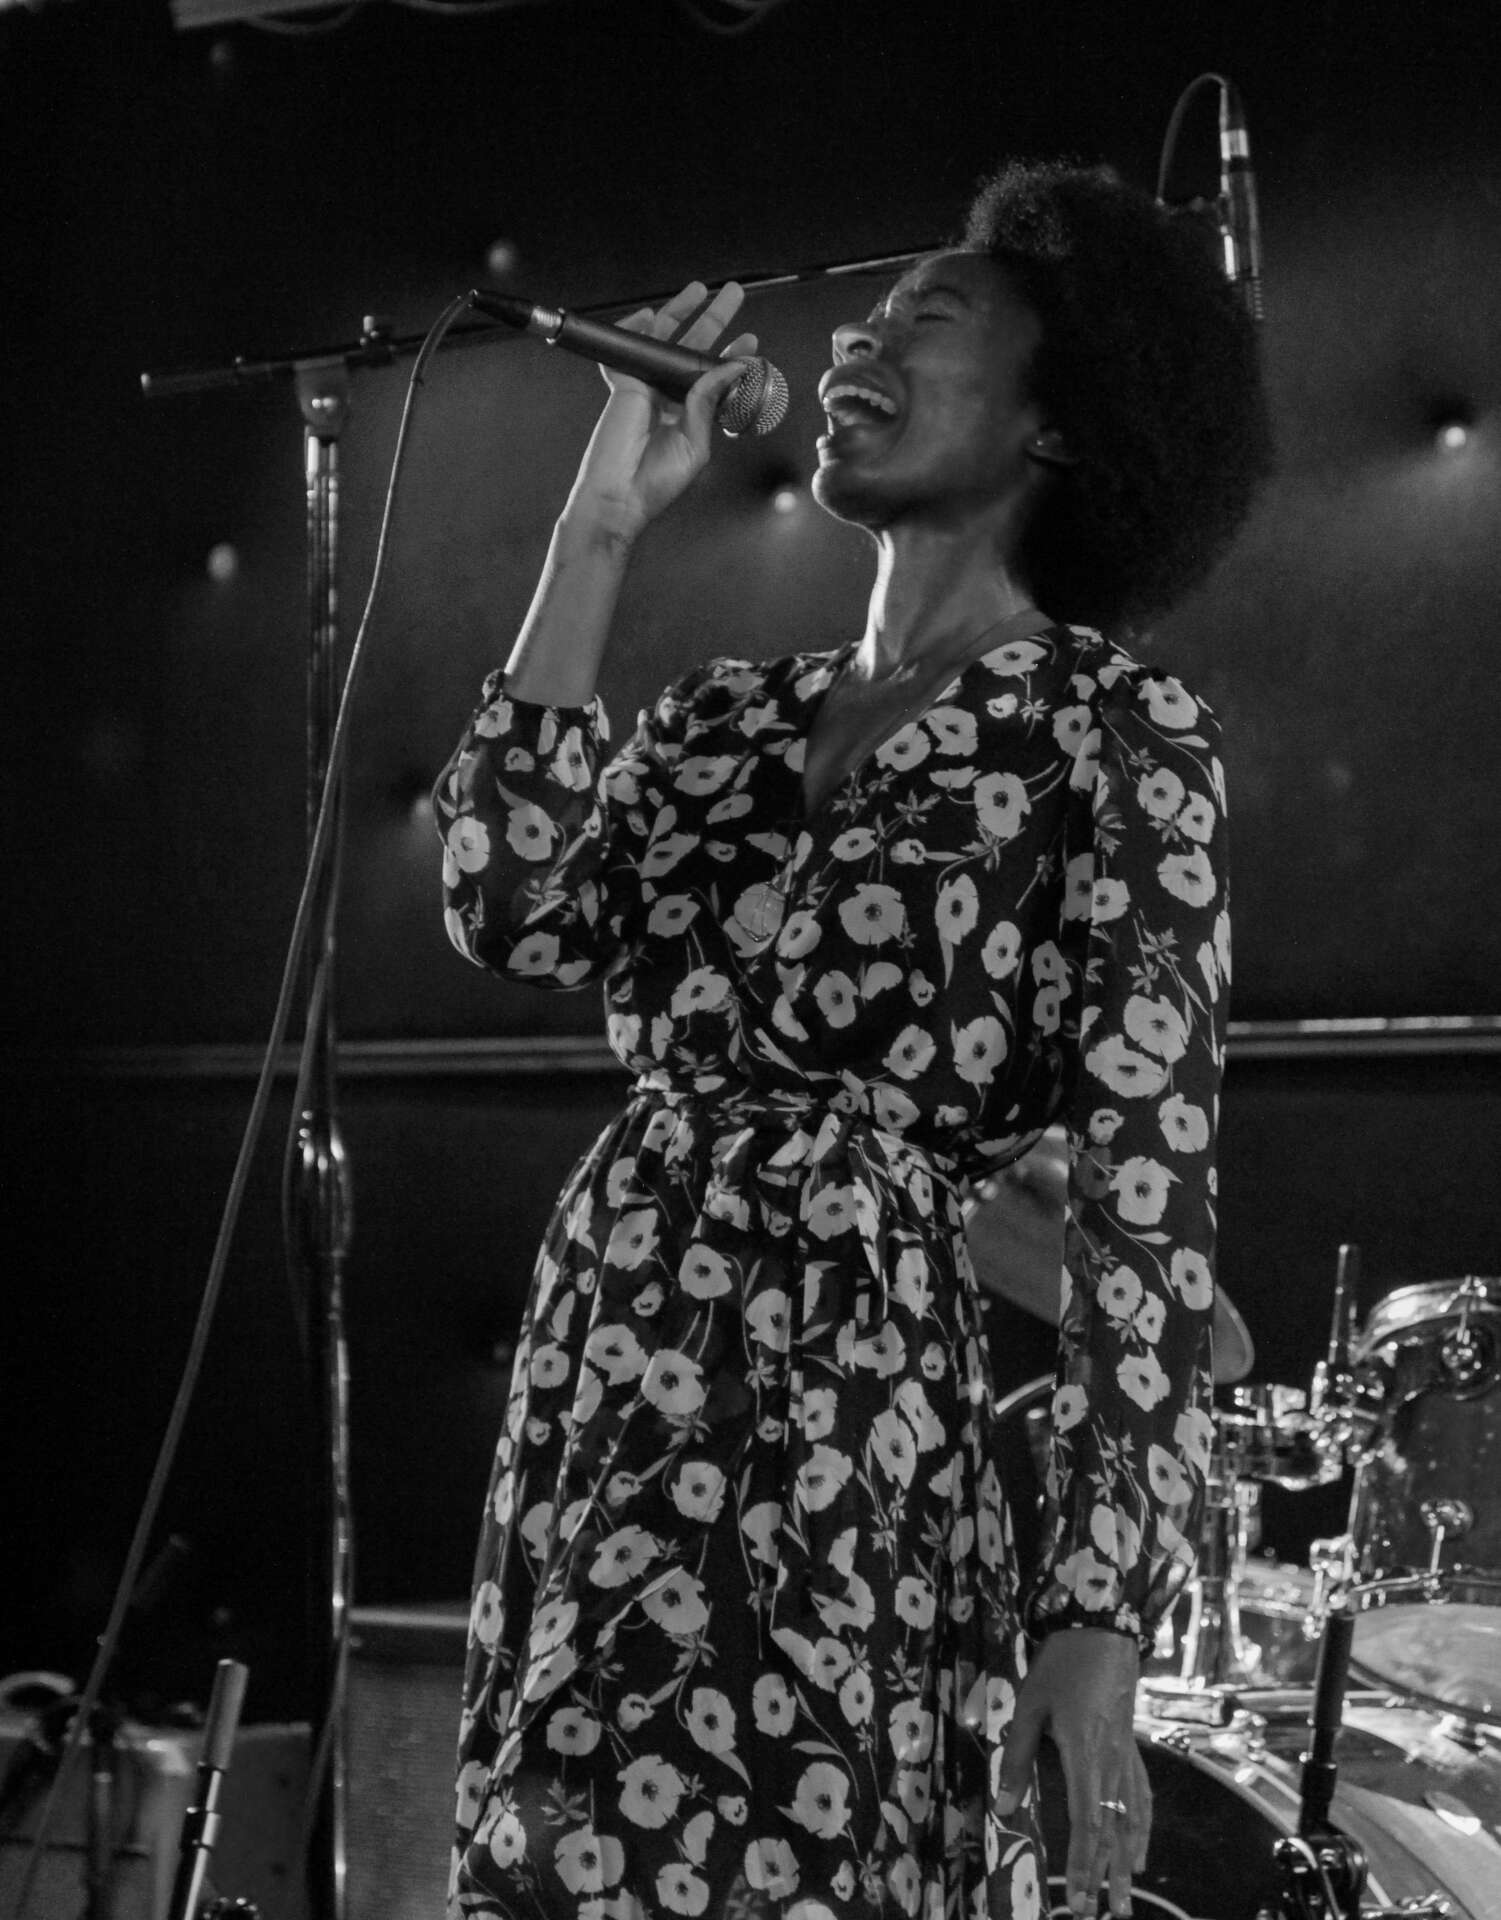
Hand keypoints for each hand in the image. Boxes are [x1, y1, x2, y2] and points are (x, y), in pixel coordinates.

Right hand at [562, 279, 758, 542]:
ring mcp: (646, 388)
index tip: (750, 340)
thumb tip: (730, 368)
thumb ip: (710, 403)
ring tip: (698, 290)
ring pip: (663, 341)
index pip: (716, 376)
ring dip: (680, 312)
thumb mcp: (696, 444)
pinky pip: (627, 350)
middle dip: (714, 319)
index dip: (733, 356)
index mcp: (693, 414)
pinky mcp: (623, 386)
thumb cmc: (656, 482)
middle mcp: (671, 397)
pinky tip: (650, 315)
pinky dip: (636, 329)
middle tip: (732, 294)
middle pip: (693, 348)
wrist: (619, 496)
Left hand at [996, 1629, 1149, 1916]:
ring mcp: (1127, 1757)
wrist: (1101, 1630)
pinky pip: (1142, 1797)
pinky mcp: (1132, 1748)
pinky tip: (1140, 1849)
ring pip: (1132, 1820)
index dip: (1083, 1865)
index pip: (1086, 1824)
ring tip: (1125, 1898)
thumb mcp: (1029, 1705)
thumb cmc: (1061, 1665)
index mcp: (1085, 1755)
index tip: (1078, 1899)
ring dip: (1127, 1862)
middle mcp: (1112, 1764)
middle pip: (1113, 1832)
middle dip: (1107, 1877)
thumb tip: (1007, 1808)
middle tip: (1102, 1914)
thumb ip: (1018, 1757)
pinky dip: (1143, 1828)